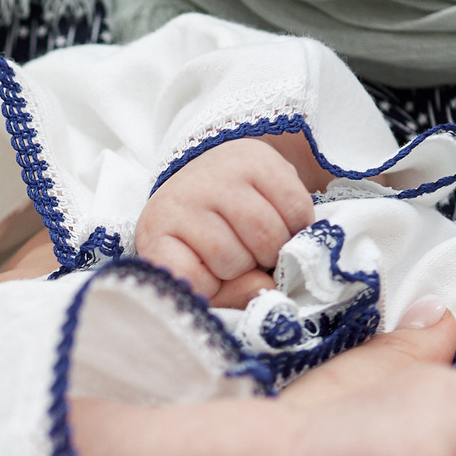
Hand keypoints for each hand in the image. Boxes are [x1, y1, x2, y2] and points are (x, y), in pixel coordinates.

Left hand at [134, 137, 319, 306]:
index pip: (187, 278)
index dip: (210, 288)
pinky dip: (299, 225)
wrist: (215, 176)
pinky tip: (282, 222)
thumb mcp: (203, 274)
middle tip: (242, 255)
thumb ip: (228, 296)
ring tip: (261, 242)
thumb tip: (267, 289)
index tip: (213, 281)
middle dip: (247, 268)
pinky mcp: (259, 159)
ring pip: (268, 236)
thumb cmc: (206, 237)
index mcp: (157, 232)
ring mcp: (220, 175)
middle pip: (232, 259)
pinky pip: (296, 209)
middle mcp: (183, 197)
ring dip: (275, 249)